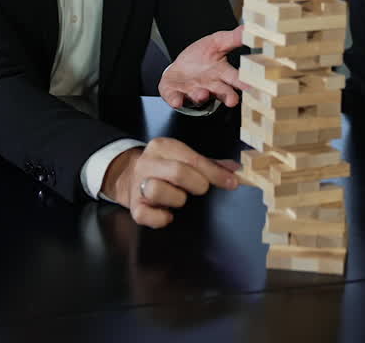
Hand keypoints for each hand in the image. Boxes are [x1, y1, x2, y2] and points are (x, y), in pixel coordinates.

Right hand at [103, 137, 239, 228]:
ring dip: (177, 199)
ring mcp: (138, 184)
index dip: (215, 173)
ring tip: (179, 198)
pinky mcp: (134, 206)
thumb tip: (235, 170)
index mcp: (163, 147)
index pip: (193, 159)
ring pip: (158, 191)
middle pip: (178, 172)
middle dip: (197, 185)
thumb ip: (210, 164)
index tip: (231, 183)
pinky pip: (147, 216)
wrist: (129, 176)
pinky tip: (168, 214)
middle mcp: (147, 162)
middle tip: (199, 189)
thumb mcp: (184, 158)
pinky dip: (161, 218)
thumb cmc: (164, 168)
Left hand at [159, 26, 245, 109]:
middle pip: (221, 92)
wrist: (180, 68)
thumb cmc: (201, 57)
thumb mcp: (217, 43)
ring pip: (199, 96)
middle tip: (233, 100)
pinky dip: (176, 99)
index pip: (235, 78)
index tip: (250, 86)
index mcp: (222, 74)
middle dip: (228, 96)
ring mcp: (193, 90)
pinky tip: (177, 101)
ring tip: (203, 94)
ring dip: (201, 96)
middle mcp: (210, 86)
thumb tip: (248, 28)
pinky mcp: (176, 93)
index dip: (242, 82)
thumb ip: (233, 38)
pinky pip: (176, 98)